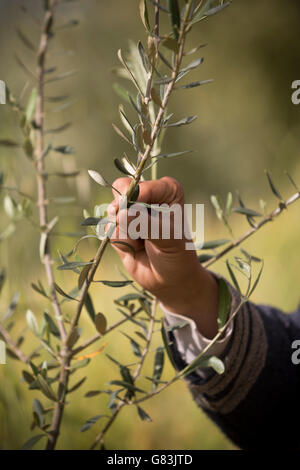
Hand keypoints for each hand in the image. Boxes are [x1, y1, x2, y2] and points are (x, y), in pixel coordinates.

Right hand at [108, 177, 218, 337]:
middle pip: (121, 190)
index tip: (140, 213)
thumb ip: (146, 224)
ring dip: (124, 232)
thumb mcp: (168, 239)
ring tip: (141, 243)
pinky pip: (108, 228)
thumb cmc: (177, 256)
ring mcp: (131, 210)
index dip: (135, 197)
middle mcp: (148, 195)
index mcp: (167, 190)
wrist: (170, 280)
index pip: (143, 183)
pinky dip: (119, 242)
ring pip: (112, 211)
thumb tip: (120, 214)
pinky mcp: (119, 225)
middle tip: (136, 230)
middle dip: (124, 212)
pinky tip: (133, 249)